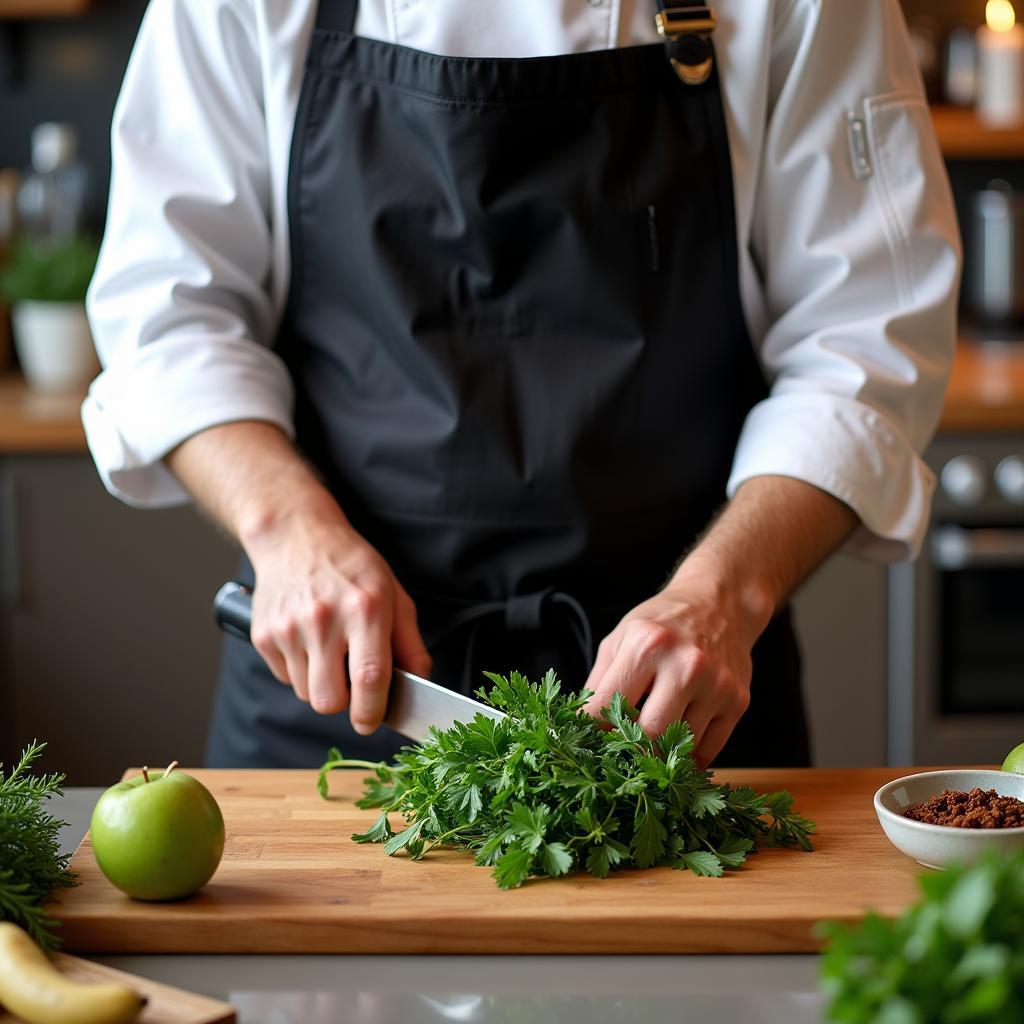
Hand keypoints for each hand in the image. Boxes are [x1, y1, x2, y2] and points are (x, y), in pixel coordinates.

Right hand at [246, 510, 430, 732]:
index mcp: (365, 609)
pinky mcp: (263, 635)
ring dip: (321, 684)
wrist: (296, 537)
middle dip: (343, 703)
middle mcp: (324, 619)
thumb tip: (419, 683)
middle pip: (328, 701)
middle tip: (351, 682)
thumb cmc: (351, 566)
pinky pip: (285, 678)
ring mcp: (289, 628)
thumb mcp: (393, 594)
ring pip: (305, 694)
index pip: (369, 678)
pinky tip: (307, 640)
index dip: (372, 711)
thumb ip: (410, 644)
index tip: (373, 721)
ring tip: (329, 650)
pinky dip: (299, 670)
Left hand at [582, 577, 762, 768]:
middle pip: (649, 734)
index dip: (592, 731)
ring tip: (647, 745)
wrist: (720, 605)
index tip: (588, 740)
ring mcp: (716, 686)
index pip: (607, 706)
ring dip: (659, 754)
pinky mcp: (737, 703)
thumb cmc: (662, 624)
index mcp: (647, 646)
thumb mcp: (620, 639)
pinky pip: (707, 752)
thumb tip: (581, 727)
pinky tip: (674, 746)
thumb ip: (599, 683)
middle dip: (629, 748)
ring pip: (680, 747)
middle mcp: (685, 665)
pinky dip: (685, 758)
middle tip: (619, 750)